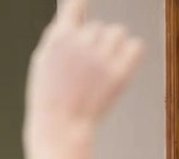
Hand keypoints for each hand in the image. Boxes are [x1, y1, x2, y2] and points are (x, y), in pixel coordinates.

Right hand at [25, 0, 143, 139]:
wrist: (60, 127)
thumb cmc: (49, 96)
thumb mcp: (43, 62)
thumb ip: (59, 35)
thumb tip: (75, 12)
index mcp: (59, 39)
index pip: (76, 5)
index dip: (81, 4)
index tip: (85, 3)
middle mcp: (81, 43)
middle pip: (99, 26)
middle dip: (94, 41)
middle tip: (84, 66)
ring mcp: (102, 57)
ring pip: (118, 33)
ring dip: (112, 46)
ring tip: (99, 67)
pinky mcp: (121, 71)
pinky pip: (135, 46)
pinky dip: (129, 53)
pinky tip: (117, 66)